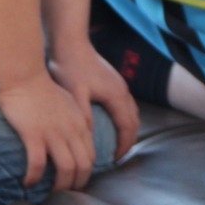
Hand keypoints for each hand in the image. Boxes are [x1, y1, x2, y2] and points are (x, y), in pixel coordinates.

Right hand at [0, 72, 98, 190]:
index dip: (85, 174)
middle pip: (83, 166)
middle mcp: (71, 130)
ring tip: (49, 193)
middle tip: (64, 194)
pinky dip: (35, 178)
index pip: (91, 156)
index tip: (75, 183)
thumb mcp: (70, 103)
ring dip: (59, 186)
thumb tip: (77, 135)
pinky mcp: (34, 134)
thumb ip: (75, 120)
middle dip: (75, 185)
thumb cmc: (44, 89)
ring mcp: (54, 133)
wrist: (26, 77)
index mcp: (80, 124)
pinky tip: (28, 182)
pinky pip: (38, 164)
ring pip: (66, 168)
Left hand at [49, 40, 139, 162]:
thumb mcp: (75, 96)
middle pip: (134, 120)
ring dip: (127, 129)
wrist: (71, 44)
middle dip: (128, 140)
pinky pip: (125, 105)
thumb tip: (89, 139)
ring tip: (115, 143)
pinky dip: (123, 118)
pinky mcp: (114, 81)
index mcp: (116, 96)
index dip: (123, 145)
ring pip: (131, 112)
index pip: (127, 127)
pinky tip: (110, 123)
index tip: (114, 160)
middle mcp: (123, 91)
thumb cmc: (70, 68)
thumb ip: (84, 117)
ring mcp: (120, 85)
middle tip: (117, 157)